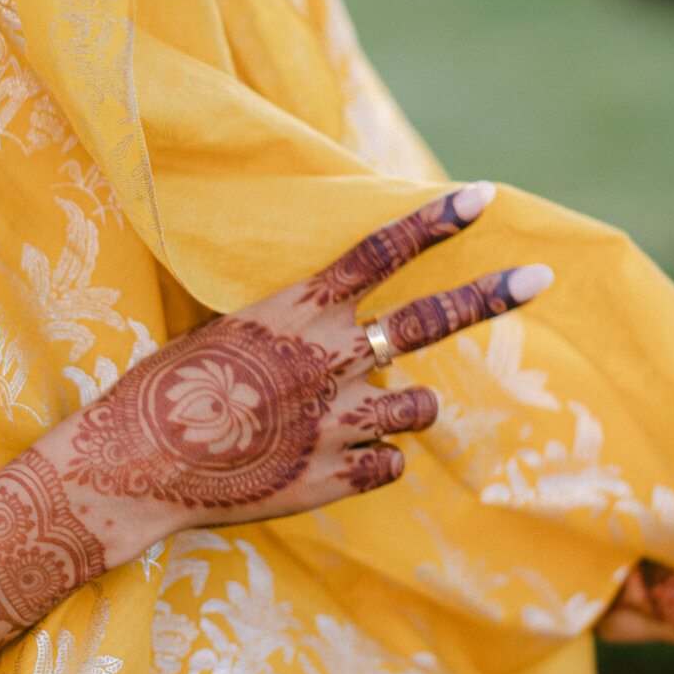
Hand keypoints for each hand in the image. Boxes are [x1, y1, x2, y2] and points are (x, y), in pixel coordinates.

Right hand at [52, 183, 551, 563]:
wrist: (133, 465)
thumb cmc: (167, 388)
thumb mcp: (227, 330)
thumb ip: (292, 323)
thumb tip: (335, 318)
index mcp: (297, 310)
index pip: (380, 251)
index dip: (436, 221)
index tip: (484, 196)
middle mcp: (329, 359)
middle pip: (429, 321)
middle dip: (490, 295)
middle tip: (540, 276)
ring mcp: (336, 421)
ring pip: (417, 405)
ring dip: (403, 406)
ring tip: (361, 413)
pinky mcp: (332, 478)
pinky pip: (389, 464)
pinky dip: (374, 461)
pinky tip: (334, 460)